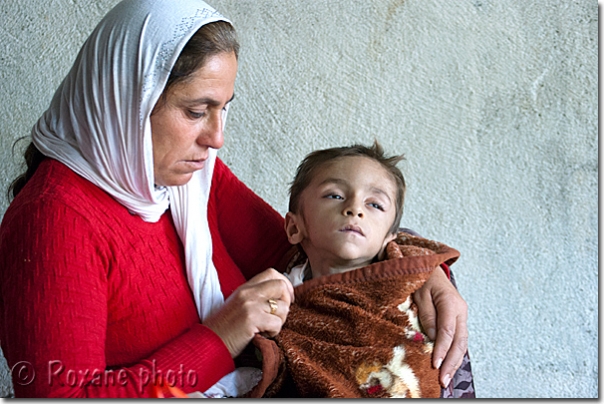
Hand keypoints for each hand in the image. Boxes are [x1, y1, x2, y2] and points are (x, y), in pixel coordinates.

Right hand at [204, 268, 294, 357]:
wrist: (208, 344)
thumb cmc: (225, 329)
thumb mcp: (239, 305)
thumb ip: (257, 297)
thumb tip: (282, 296)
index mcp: (245, 287)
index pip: (272, 272)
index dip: (285, 284)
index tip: (286, 298)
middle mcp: (248, 292)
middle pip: (281, 285)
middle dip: (287, 301)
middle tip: (279, 315)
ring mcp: (250, 305)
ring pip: (283, 307)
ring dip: (280, 321)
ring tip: (266, 328)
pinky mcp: (251, 319)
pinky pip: (277, 323)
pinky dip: (274, 333)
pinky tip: (262, 335)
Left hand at [413, 266, 467, 388]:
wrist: (431, 268)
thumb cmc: (422, 279)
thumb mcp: (420, 294)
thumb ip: (426, 314)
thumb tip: (432, 337)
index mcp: (451, 302)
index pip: (448, 331)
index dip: (441, 349)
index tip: (434, 364)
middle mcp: (461, 311)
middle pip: (460, 341)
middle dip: (451, 362)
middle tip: (443, 380)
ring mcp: (462, 316)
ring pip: (462, 343)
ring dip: (455, 362)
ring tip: (447, 379)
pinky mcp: (458, 320)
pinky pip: (459, 340)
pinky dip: (455, 354)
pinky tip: (449, 366)